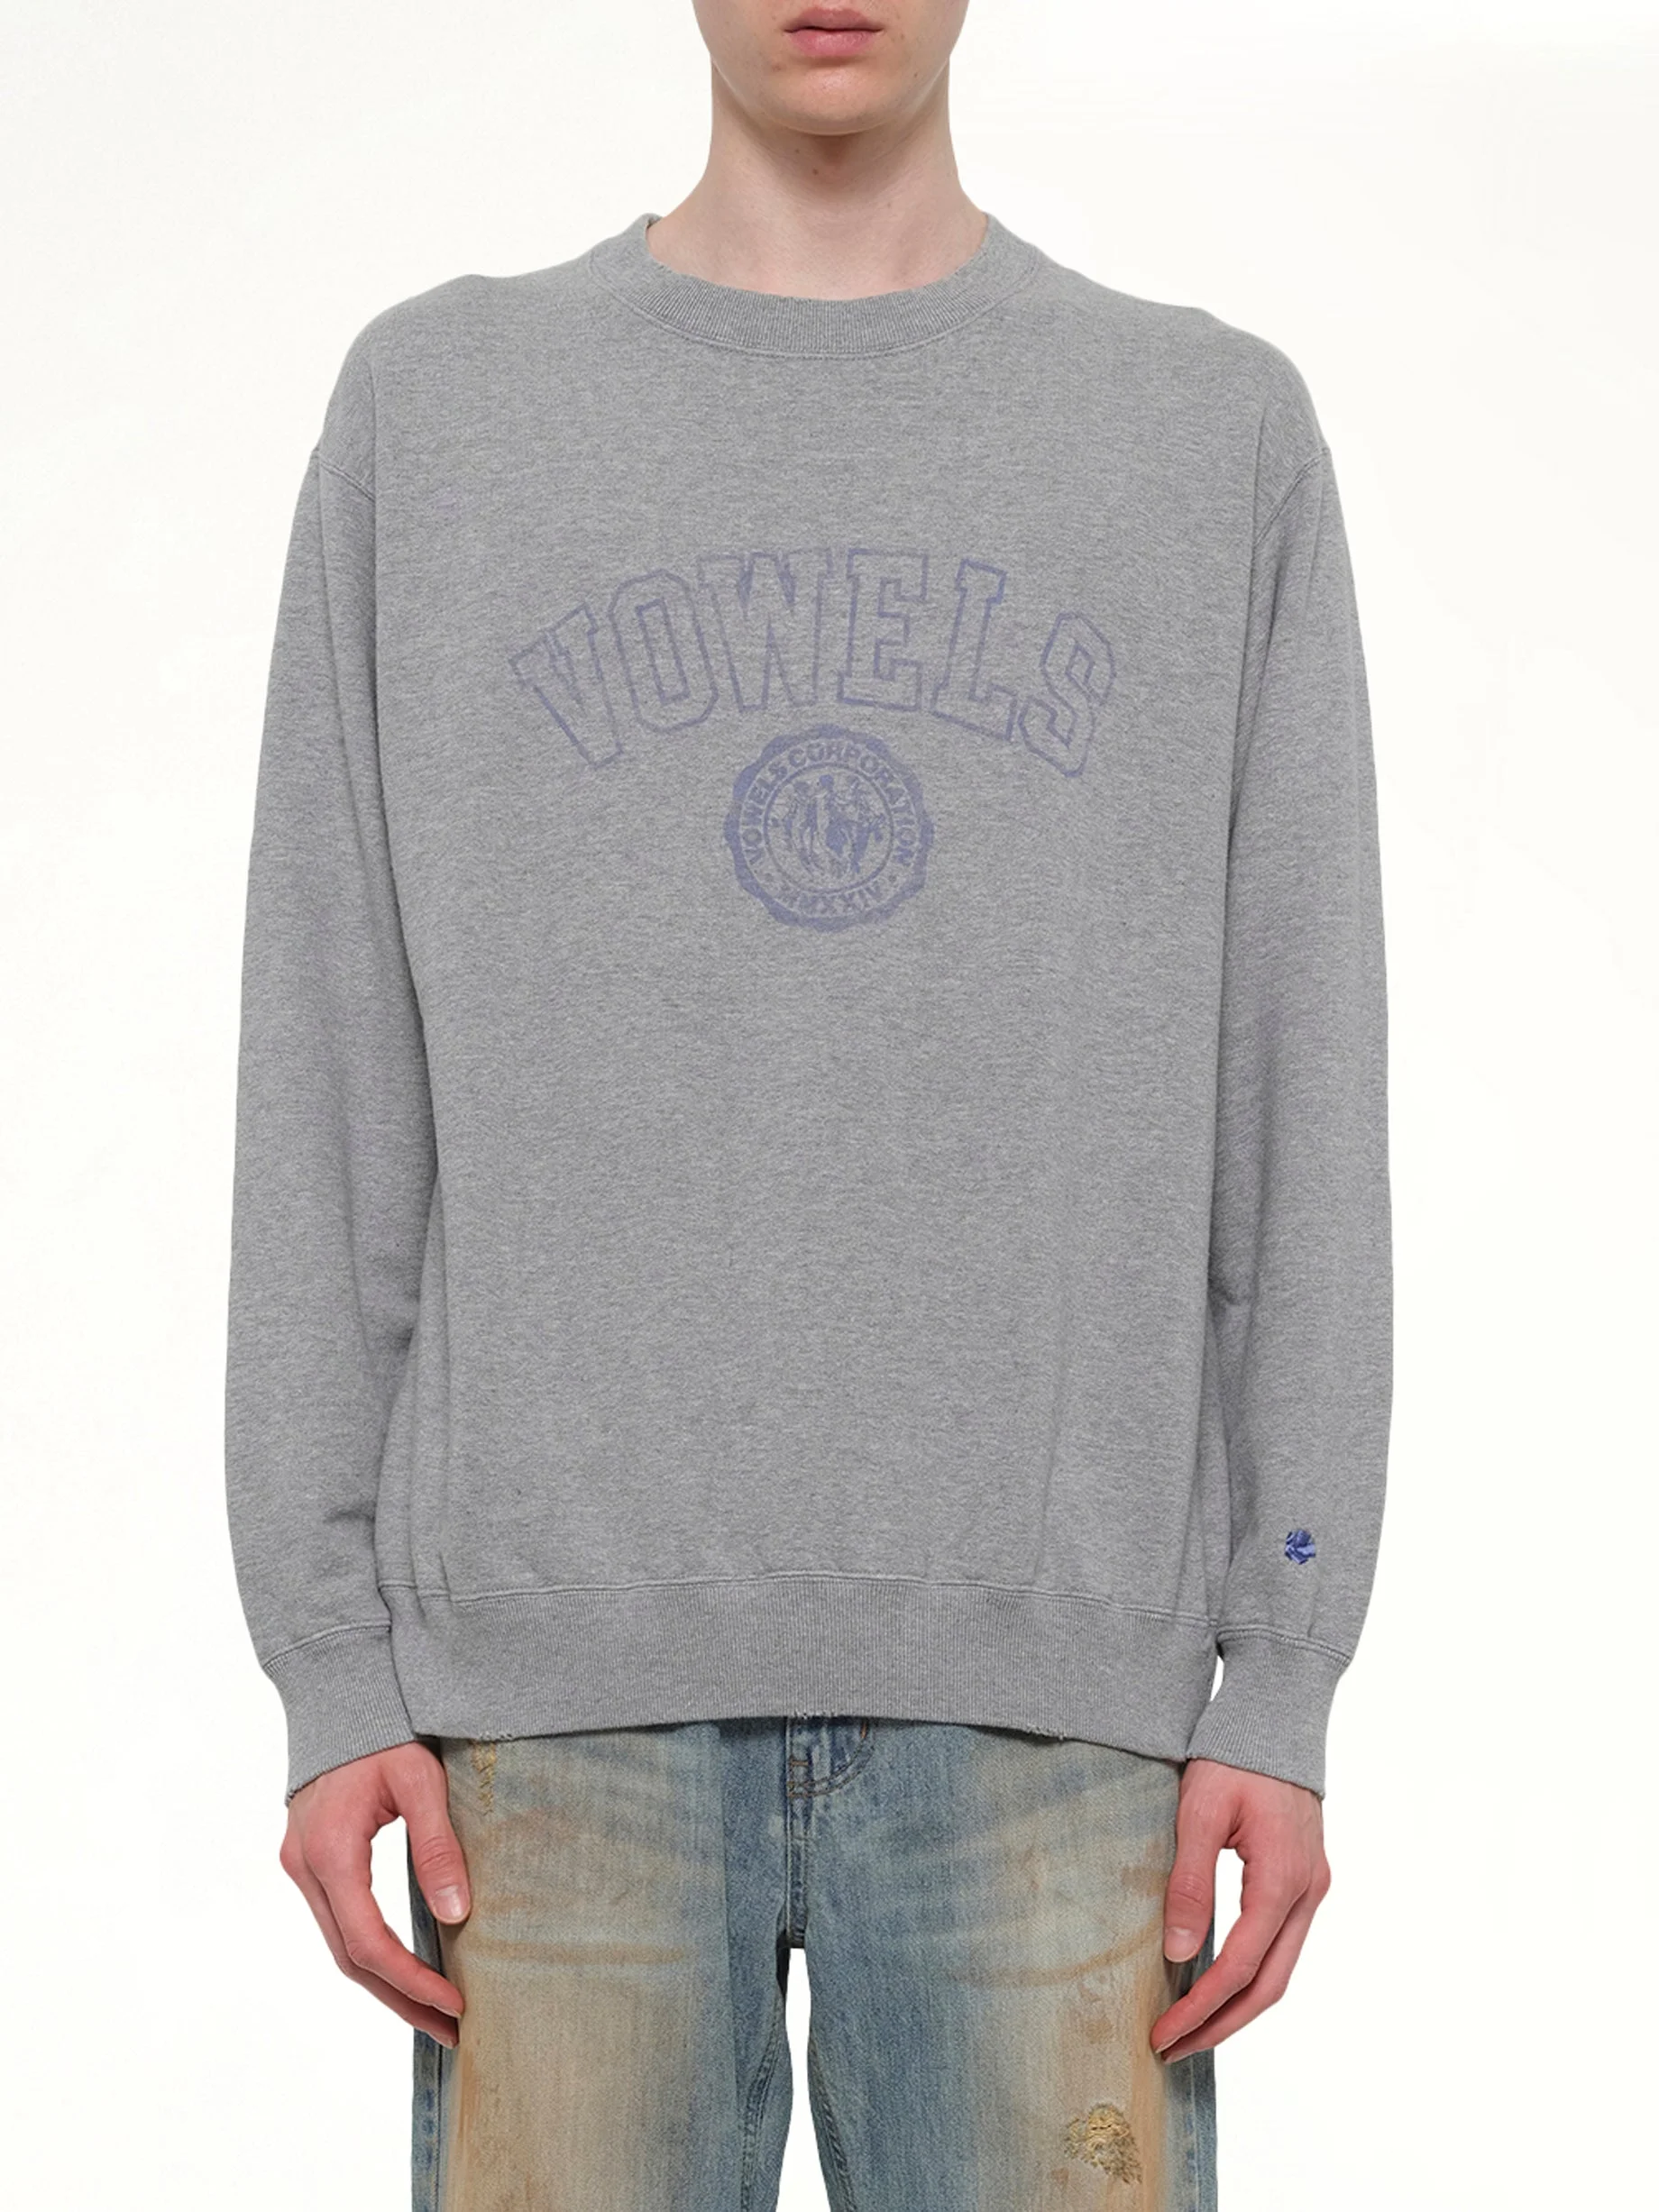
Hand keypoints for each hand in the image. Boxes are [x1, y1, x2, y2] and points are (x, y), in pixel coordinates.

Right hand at [280, 1740, 471, 2045]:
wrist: (338, 1694)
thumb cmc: (384, 1731)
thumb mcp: (421, 1781)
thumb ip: (437, 1846)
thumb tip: (458, 1916)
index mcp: (331, 1853)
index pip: (370, 1942)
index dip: (412, 1981)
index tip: (456, 2003)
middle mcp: (306, 1868)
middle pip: (351, 1958)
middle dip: (401, 1998)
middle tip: (451, 2030)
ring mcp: (301, 1866)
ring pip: (341, 1944)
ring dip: (385, 1982)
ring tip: (434, 2012)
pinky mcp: (309, 1860)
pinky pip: (338, 1922)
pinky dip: (370, 1952)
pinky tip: (403, 1967)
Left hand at [1150, 1756, 1330, 2061]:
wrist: (1276, 1716)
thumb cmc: (1233, 1756)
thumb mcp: (1199, 1813)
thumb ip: (1191, 1883)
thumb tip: (1180, 1954)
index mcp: (1282, 1879)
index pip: (1240, 1967)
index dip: (1201, 2008)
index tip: (1163, 2033)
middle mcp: (1307, 1892)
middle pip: (1270, 1986)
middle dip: (1221, 2024)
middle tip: (1173, 2048)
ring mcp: (1313, 1887)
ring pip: (1282, 1970)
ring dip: (1239, 2005)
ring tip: (1192, 2027)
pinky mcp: (1307, 1878)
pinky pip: (1283, 1944)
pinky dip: (1253, 1974)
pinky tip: (1219, 1981)